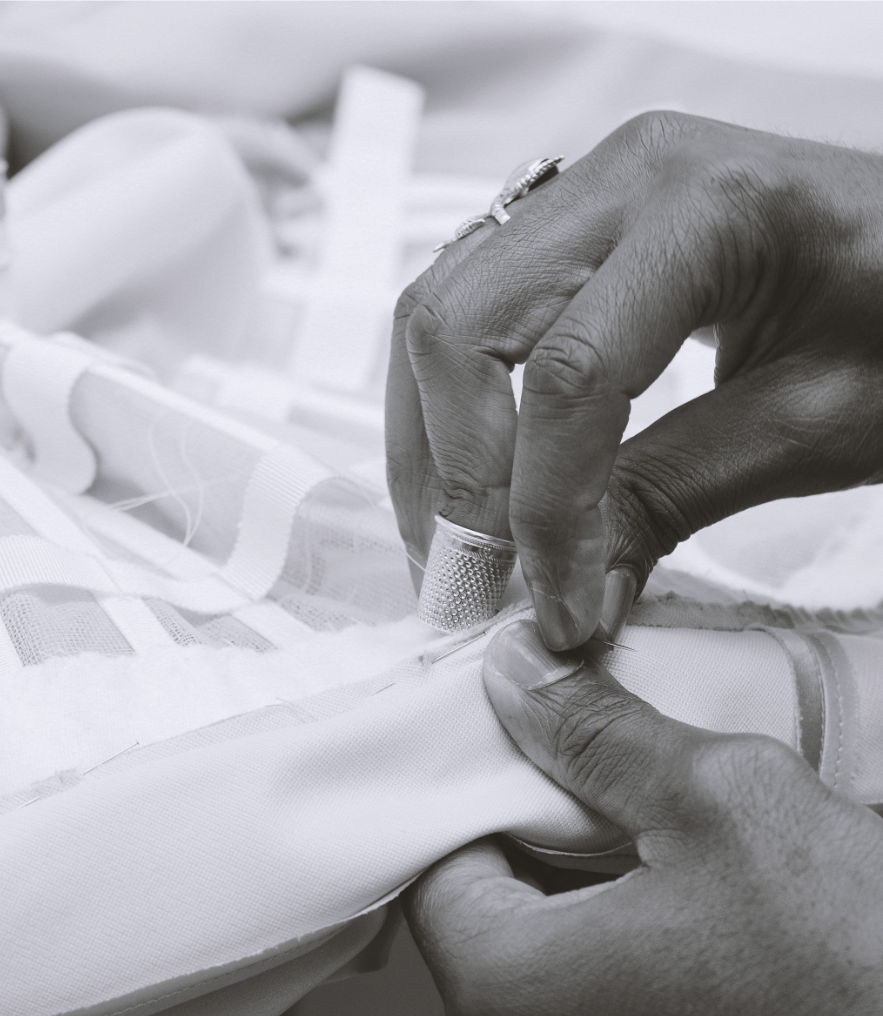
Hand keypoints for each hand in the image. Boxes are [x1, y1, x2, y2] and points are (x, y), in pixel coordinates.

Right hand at [387, 113, 882, 647]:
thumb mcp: (813, 425)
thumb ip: (673, 499)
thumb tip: (566, 598)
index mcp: (706, 207)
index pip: (570, 375)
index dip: (544, 513)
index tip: (556, 609)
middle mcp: (622, 177)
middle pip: (458, 326)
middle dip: (452, 477)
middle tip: (472, 586)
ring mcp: (586, 194)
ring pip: (438, 315)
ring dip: (431, 446)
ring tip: (459, 548)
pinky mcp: (571, 230)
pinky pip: (466, 311)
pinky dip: (450, 407)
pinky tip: (473, 482)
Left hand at [404, 620, 882, 1015]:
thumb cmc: (851, 963)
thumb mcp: (717, 801)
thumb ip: (592, 732)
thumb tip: (516, 673)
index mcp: (508, 998)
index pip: (434, 867)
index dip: (480, 797)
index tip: (529, 756)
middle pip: (481, 927)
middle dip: (531, 855)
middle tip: (607, 801)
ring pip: (533, 988)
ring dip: (575, 920)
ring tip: (658, 874)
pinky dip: (611, 987)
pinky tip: (687, 950)